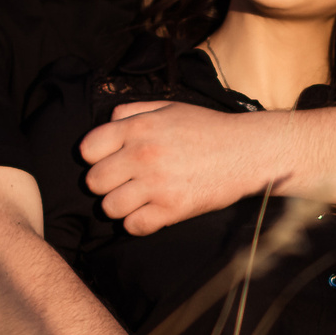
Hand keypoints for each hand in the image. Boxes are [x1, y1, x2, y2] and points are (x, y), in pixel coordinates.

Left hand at [80, 101, 274, 234]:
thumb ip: (134, 111)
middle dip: (106, 184)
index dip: (96, 158)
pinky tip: (150, 213)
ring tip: (137, 200)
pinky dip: (138, 223)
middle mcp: (143, 155)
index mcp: (139, 128)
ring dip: (121, 206)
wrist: (248, 152)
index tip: (111, 161)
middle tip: (124, 183)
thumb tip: (109, 121)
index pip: (87, 150)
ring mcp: (157, 184)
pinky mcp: (172, 209)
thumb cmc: (208, 129)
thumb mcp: (170, 108)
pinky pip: (133, 226)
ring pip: (109, 207)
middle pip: (94, 182)